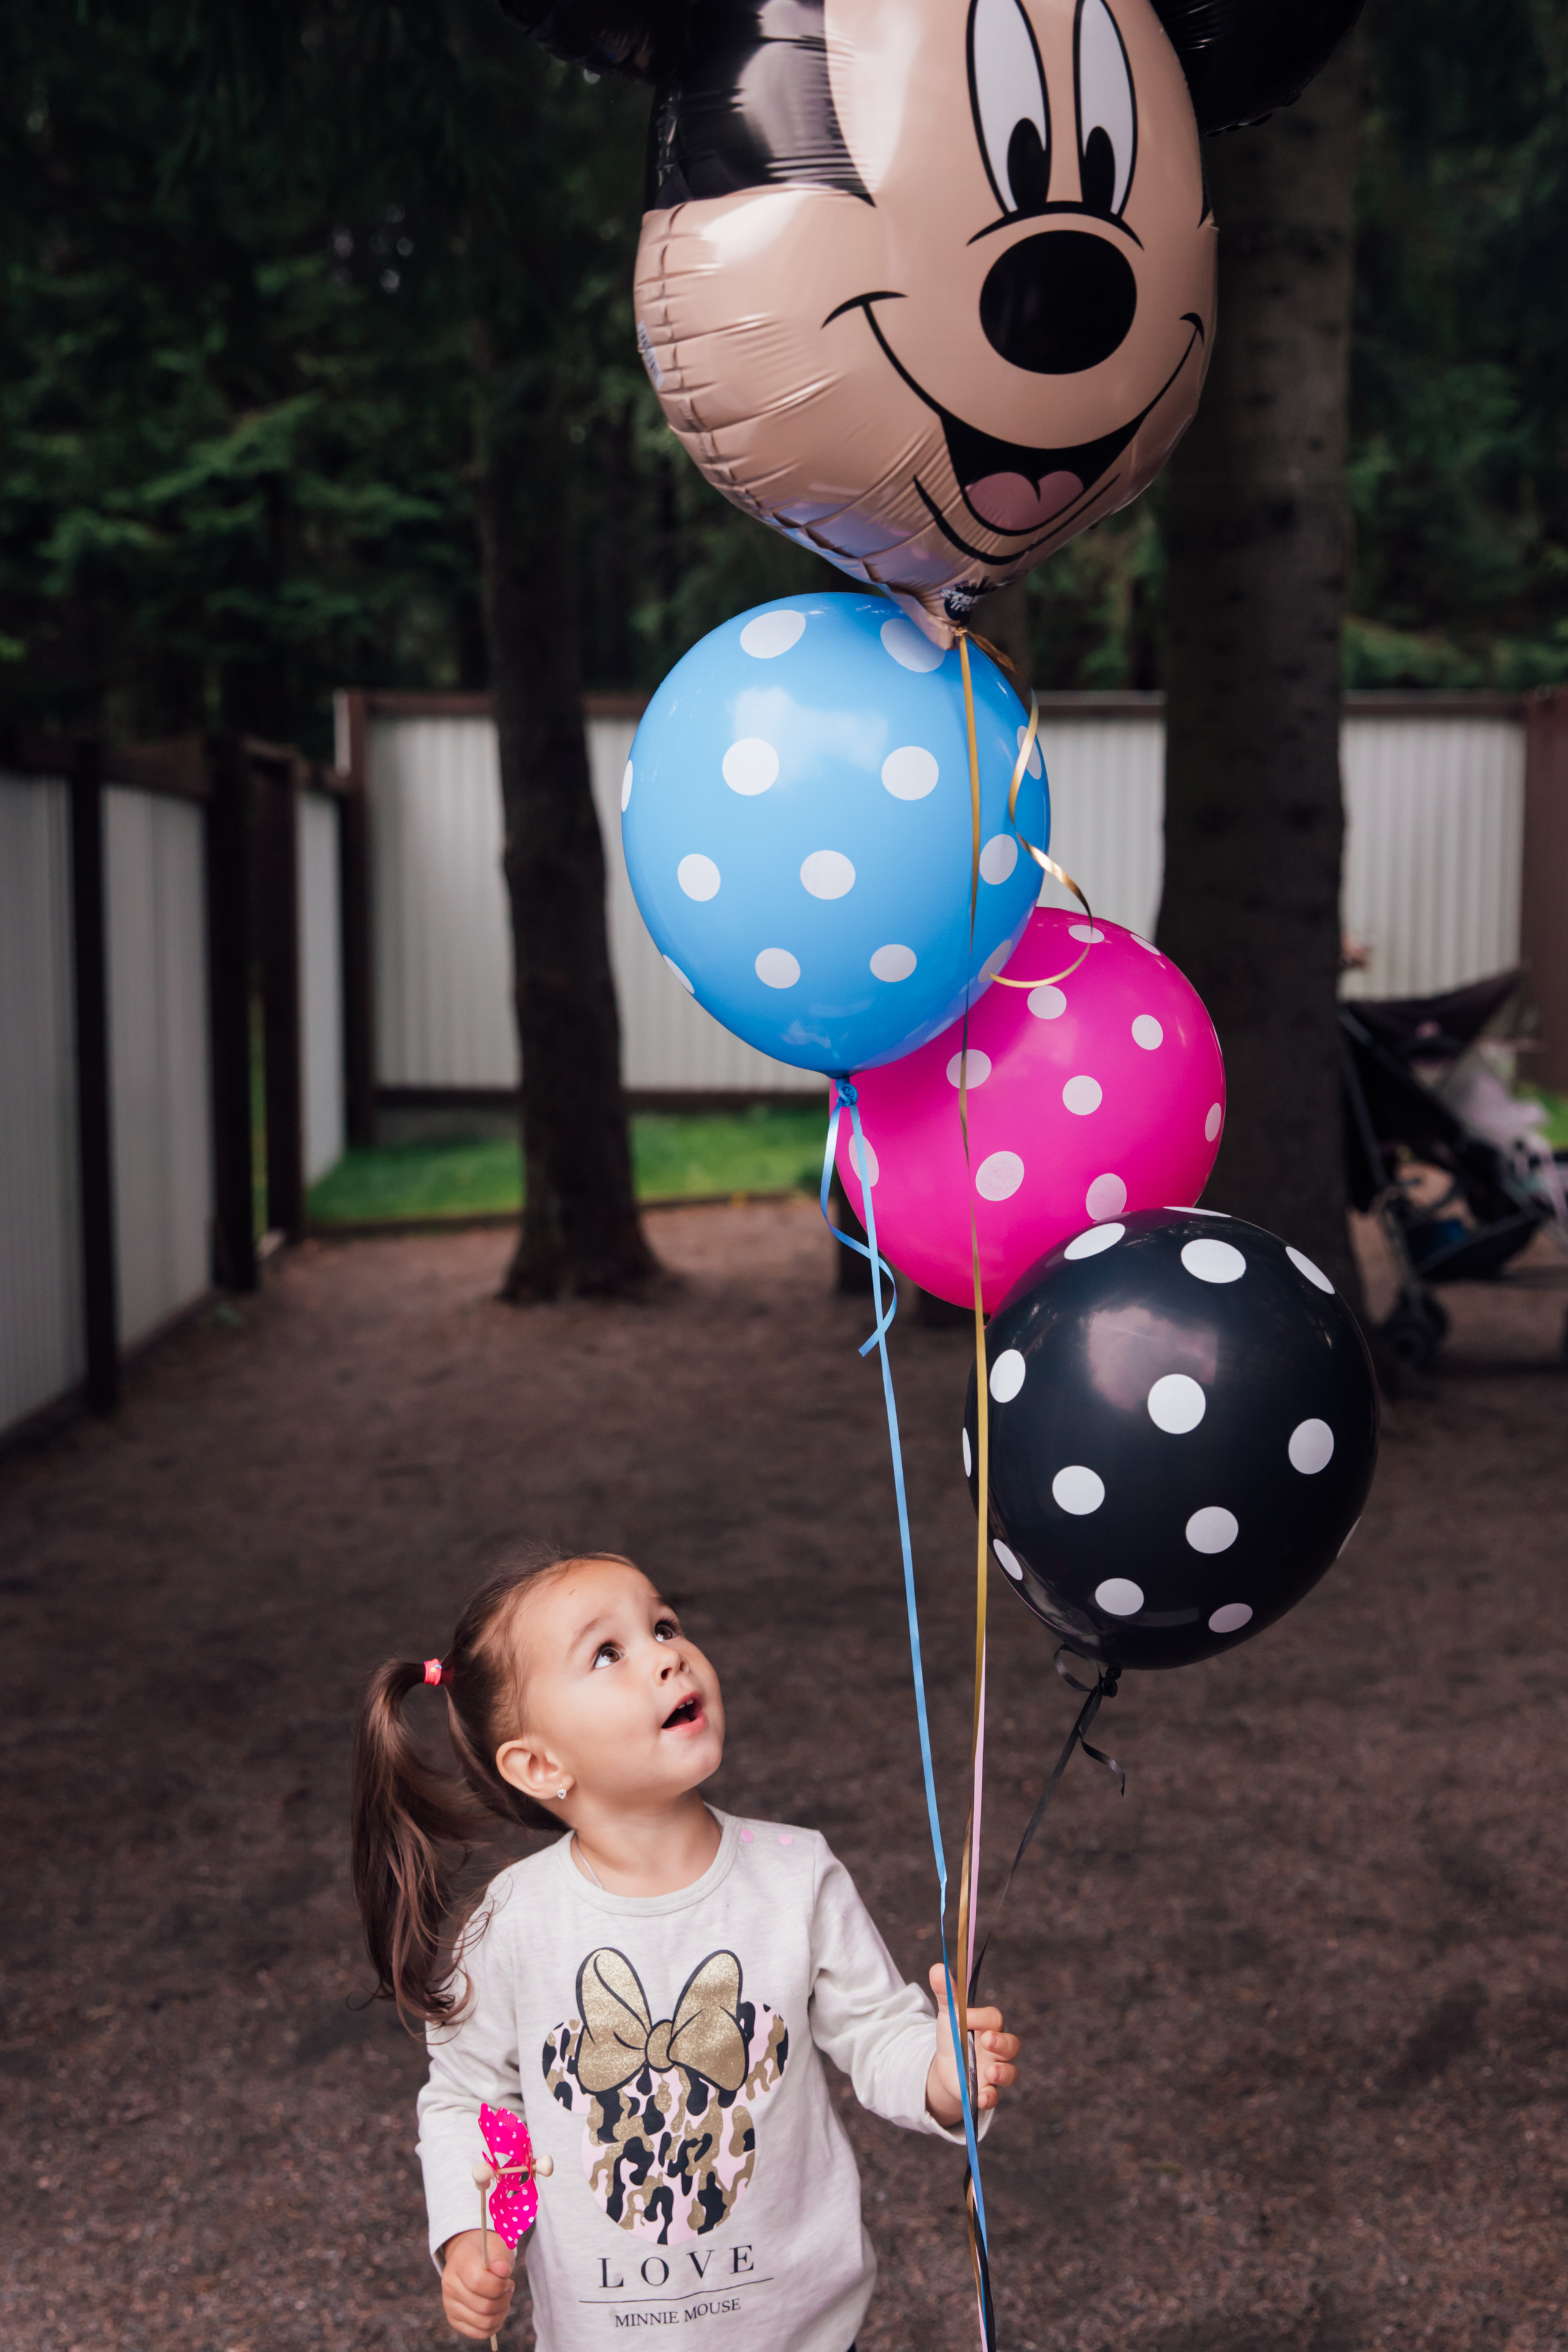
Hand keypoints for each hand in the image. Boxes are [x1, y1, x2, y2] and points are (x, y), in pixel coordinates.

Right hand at [441, 2228, 515, 2340]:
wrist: (470, 2255)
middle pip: (484, 2306)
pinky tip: (498, 2310)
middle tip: (508, 2286)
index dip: (499, 2284)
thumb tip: (503, 2272)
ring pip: (484, 2323)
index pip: (478, 2282)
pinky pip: (479, 2333)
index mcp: (459, 2262)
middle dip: (504, 2299)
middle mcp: (449, 2285)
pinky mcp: (454, 2319)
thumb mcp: (497, 2246)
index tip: (507, 2278)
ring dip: (502, 2312)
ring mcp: (449, 2304)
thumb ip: (501, 2258)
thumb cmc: (488, 2252)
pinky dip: (495, 2325)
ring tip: (504, 2297)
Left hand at [924, 1963, 1019, 2128]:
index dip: (982, 2017)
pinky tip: (981, 2097)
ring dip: (1003, 2073)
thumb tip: (937, 1967)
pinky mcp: (987, 2090)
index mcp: (989, 2026)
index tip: (965, 2018)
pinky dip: (991, 2098)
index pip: (995, 2018)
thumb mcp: (948, 2014)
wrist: (947, 2065)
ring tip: (989, 2073)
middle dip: (1002, 2044)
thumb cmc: (953, 2034)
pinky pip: (997, 2096)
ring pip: (1011, 2072)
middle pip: (1013, 2045)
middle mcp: (997, 2048)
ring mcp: (995, 2070)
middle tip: (987, 2042)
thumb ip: (946, 1993)